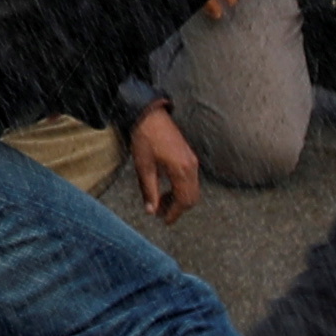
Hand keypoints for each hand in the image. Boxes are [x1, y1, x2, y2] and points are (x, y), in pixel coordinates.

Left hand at [128, 103, 201, 219]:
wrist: (150, 115)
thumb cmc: (145, 138)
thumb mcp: (144, 167)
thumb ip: (149, 191)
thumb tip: (151, 210)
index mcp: (181, 170)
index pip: (184, 201)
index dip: (174, 213)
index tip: (164, 221)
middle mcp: (191, 167)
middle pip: (191, 197)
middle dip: (177, 208)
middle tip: (159, 212)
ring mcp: (192, 161)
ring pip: (192, 189)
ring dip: (178, 198)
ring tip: (159, 200)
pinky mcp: (188, 156)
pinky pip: (190, 180)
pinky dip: (180, 188)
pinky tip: (165, 188)